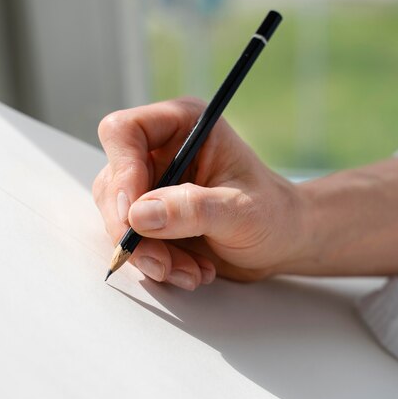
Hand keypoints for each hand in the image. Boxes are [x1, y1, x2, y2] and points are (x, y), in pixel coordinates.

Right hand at [93, 97, 308, 289]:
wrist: (283, 241)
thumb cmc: (274, 215)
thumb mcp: (240, 212)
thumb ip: (192, 210)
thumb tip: (139, 215)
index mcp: (184, 126)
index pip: (125, 133)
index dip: (121, 173)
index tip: (133, 217)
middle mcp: (161, 150)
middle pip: (113, 182)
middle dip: (134, 231)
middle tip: (163, 262)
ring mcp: (154, 184)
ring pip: (119, 217)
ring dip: (148, 253)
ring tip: (189, 272)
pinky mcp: (153, 216)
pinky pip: (133, 240)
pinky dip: (156, 262)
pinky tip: (190, 271)